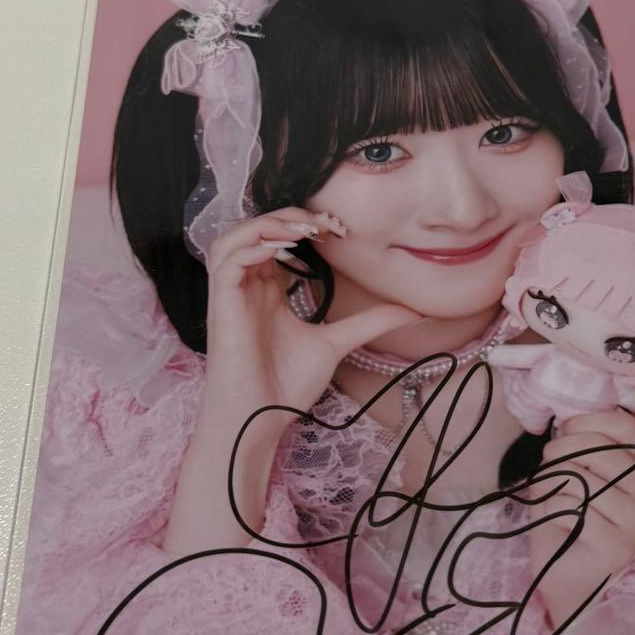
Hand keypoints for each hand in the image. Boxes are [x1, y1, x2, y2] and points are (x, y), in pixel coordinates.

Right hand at [202, 206, 420, 424]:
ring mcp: (231, 293)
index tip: (341, 229)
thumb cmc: (287, 386)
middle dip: (292, 216)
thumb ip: (371, 322)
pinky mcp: (220, 303)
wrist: (261, 418)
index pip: (278, 240)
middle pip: (257, 229)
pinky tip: (284, 250)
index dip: (306, 225)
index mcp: (268, 291)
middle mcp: (247, 286)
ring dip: (268, 224)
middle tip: (328, 223)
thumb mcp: (338, 343)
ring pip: (235, 236)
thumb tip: (414, 311)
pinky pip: (226, 259)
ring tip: (305, 229)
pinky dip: (252, 245)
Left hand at [523, 409, 634, 631]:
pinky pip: (570, 507)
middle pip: (597, 449)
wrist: (567, 578)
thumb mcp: (579, 472)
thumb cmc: (570, 520)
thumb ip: (583, 444)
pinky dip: (552, 511)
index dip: (586, 422)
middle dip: (559, 453)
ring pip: (580, 478)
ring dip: (552, 486)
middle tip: (548, 468)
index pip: (624, 425)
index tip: (565, 433)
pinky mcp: (618, 546)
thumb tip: (568, 416)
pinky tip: (560, 524)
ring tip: (554, 500)